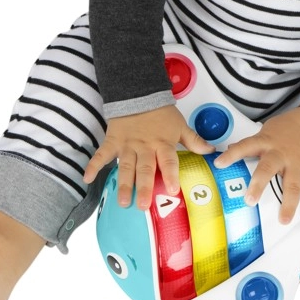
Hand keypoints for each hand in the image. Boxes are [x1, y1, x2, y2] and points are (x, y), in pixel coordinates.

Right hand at [84, 105, 213, 209]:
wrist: (138, 94)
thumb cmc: (160, 113)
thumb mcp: (180, 125)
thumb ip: (194, 141)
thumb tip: (212, 151)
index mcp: (162, 143)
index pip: (168, 161)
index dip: (170, 174)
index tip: (171, 189)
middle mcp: (144, 147)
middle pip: (144, 169)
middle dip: (143, 187)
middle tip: (142, 205)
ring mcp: (127, 145)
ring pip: (125, 167)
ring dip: (123, 184)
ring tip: (123, 202)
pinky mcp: (113, 141)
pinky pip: (102, 154)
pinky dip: (93, 165)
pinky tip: (87, 179)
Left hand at [213, 104, 299, 223]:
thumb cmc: (291, 127)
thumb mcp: (268, 130)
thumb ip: (253, 143)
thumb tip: (231, 151)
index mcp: (266, 142)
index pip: (245, 147)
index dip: (232, 155)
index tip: (219, 164)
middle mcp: (281, 154)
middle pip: (268, 169)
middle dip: (259, 185)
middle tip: (250, 201)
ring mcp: (298, 164)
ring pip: (293, 185)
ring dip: (288, 204)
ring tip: (283, 219)